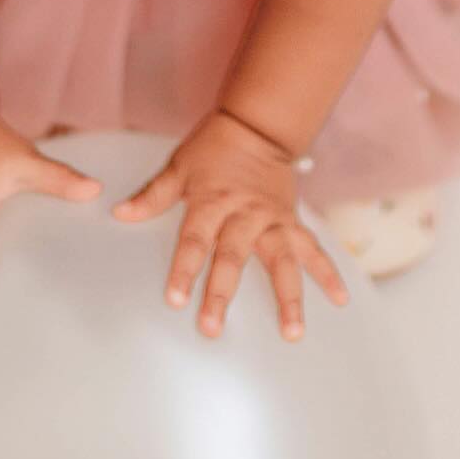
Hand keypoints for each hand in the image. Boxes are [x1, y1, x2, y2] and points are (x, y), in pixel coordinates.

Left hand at [111, 109, 348, 340]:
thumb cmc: (212, 150)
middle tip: (213, 328)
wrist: (256, 127)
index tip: (175, 300)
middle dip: (222, 294)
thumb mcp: (178, 167)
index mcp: (213, 202)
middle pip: (233, 258)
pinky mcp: (293, 222)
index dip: (184, 270)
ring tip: (292, 332)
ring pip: (283, 261)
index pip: (195, 240)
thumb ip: (152, 195)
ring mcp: (273, 220)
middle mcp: (245, 214)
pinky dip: (329, 273)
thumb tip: (119, 213)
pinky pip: (313, 249)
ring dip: (289, 297)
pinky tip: (340, 299)